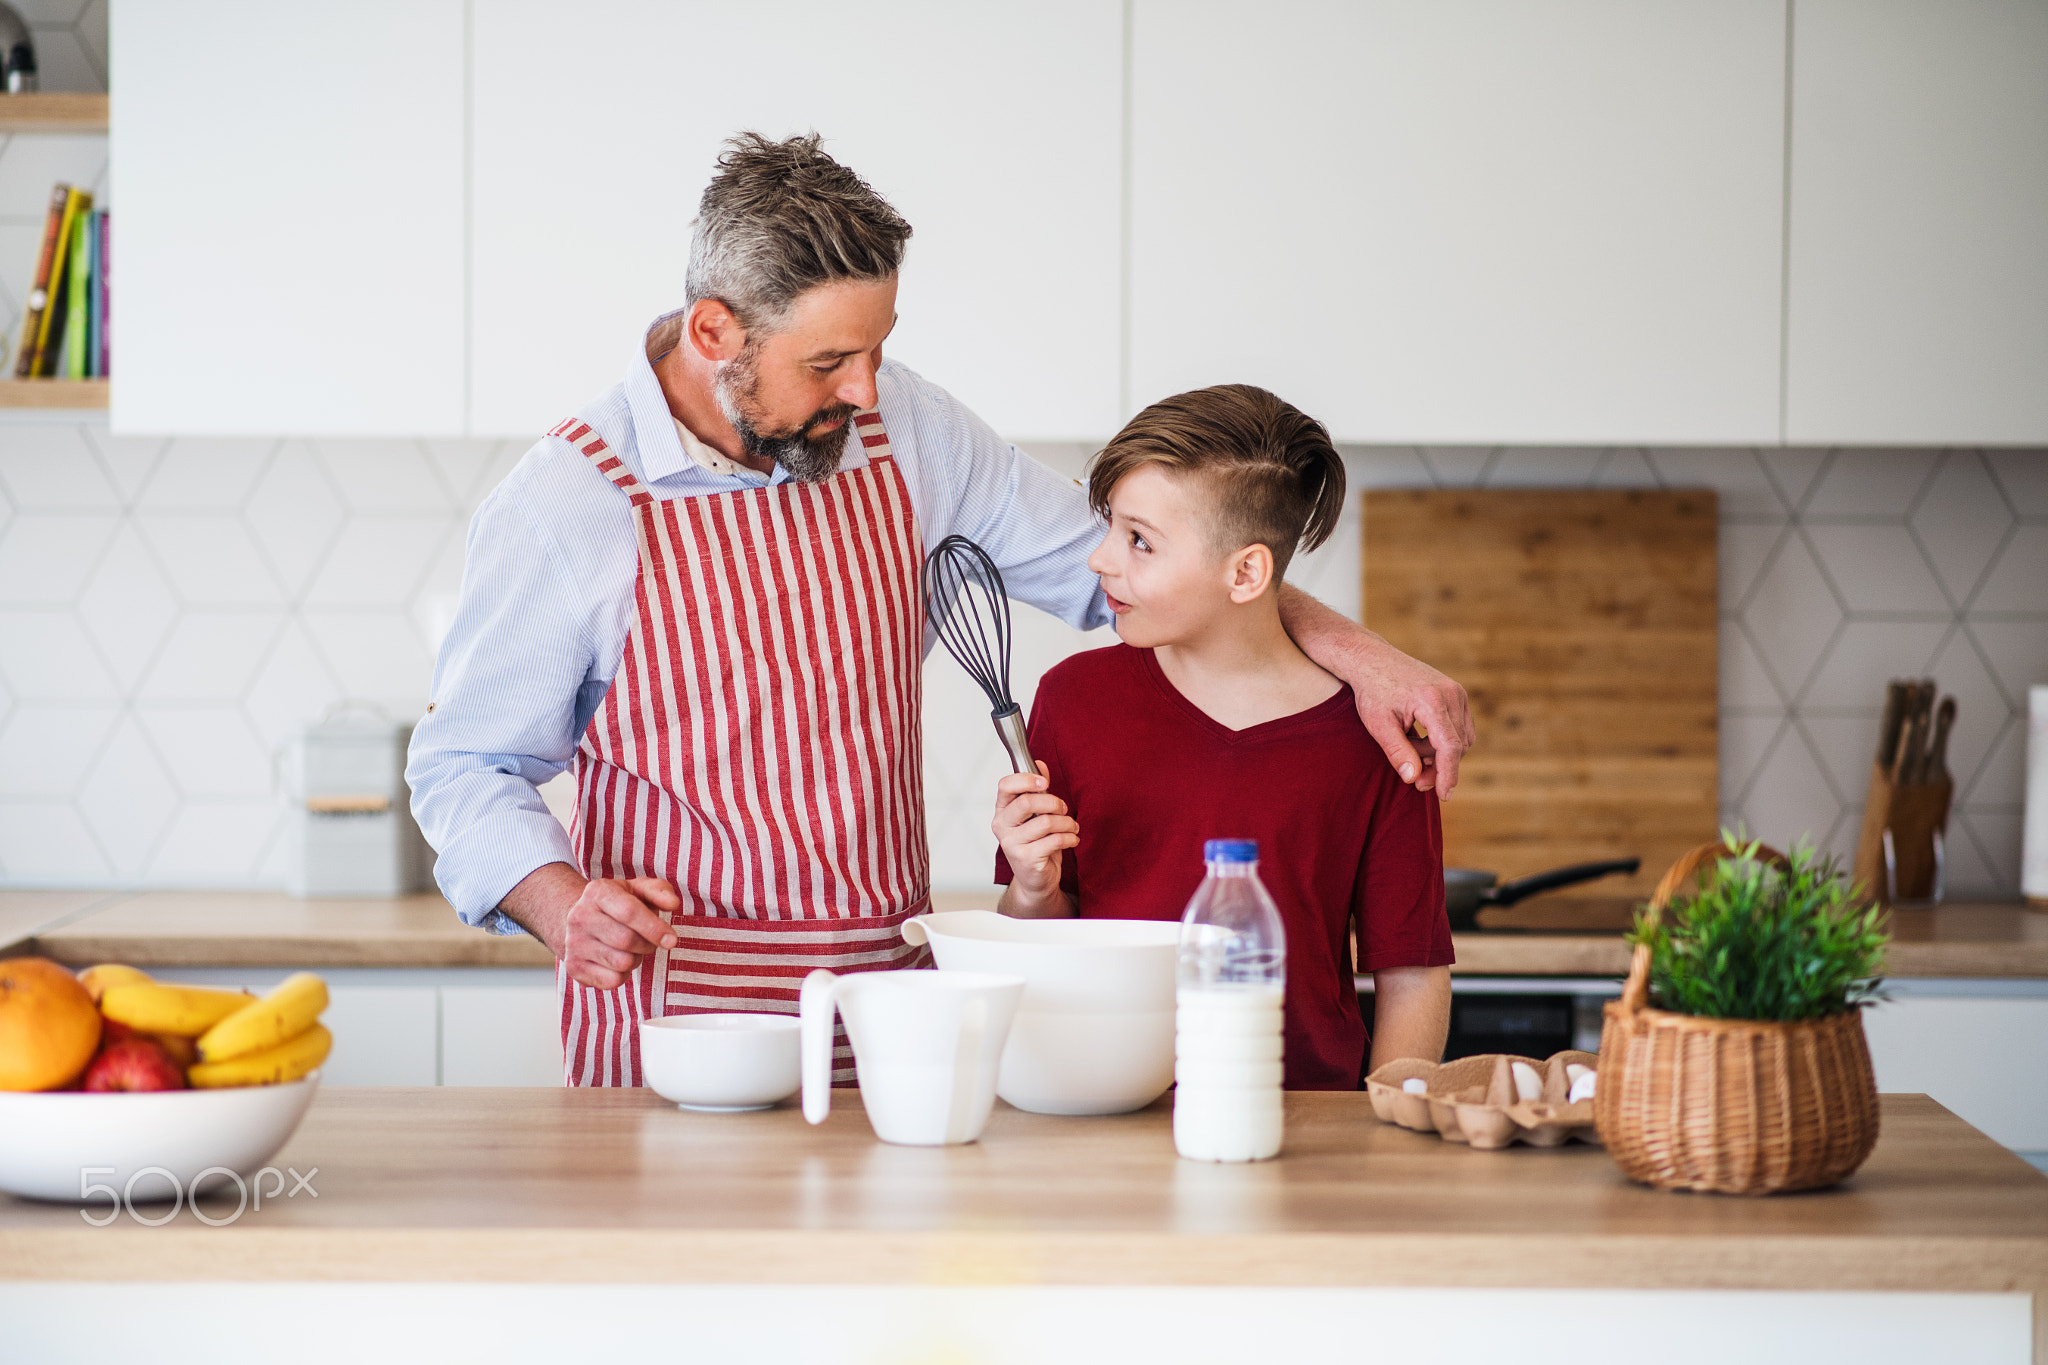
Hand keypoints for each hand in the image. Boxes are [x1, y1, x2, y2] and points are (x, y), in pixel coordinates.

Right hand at [502, 863, 680, 989]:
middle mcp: (580, 916)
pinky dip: (623, 975)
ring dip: (636, 959)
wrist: (583, 920)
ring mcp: (574, 943)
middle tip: (647, 941)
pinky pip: (612, 981)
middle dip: (647, 944)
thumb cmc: (620, 904)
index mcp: (598, 892)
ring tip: (630, 949)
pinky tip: (617, 961)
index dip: (654, 928)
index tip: (672, 940)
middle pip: (626, 940)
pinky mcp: (574, 967)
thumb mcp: (639, 890)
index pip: (629, 912)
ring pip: (621, 962)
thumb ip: (660, 891)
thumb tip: (673, 904)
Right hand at [993, 762, 1076, 904]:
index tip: (1045, 782)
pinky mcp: (1026, 859)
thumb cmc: (1036, 844)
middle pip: (1027, 801)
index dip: (1026, 779)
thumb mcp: (1036, 814)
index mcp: (1002, 810)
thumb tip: (1039, 765)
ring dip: (1067, 823)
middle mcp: (1002, 826)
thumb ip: (1037, 790)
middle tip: (1064, 809)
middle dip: (1053, 802)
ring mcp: (1012, 844)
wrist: (1035, 880)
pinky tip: (1072, 840)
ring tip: (1072, 827)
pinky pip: (1055, 840)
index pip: (1005, 785)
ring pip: (1046, 821)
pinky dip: (1070, 838)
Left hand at [1273, 586, 1474, 797]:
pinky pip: (1460, 727)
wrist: (1371, 659)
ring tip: (1409, 749)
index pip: (1450, 747)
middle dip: (1439, 766)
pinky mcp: (1455, 692)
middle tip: (1415, 778)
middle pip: (1457, 745)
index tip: (1444, 796)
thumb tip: (1413, 779)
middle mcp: (1451, 693)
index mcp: (1432, 701)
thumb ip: (1397, 752)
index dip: (1448, 775)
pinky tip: (1418, 739)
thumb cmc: (1371, 691)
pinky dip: (1443, 740)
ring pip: (1461, 738)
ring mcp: (1456, 691)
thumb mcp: (1378, 725)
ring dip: (1439, 752)